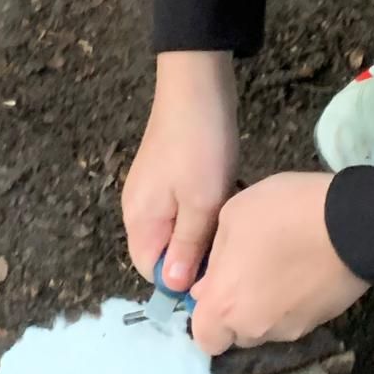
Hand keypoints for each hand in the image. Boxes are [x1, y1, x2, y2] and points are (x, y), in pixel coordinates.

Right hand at [121, 51, 237, 291]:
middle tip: (231, 246)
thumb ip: (188, 248)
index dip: (182, 279)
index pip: (151, 271)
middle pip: (165, 250)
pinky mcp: (170, 174)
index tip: (217, 272)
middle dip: (196, 255)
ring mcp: (154, 189)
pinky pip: (185, 207)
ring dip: (206, 230)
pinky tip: (229, 199)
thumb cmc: (201, 147)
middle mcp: (139, 208)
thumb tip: (172, 288)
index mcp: (139, 220)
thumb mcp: (202, 204)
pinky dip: (206, 208)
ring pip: (179, 228)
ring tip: (234, 222)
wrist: (198, 85)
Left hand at [189, 172, 367, 355]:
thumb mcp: (233, 215)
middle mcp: (257, 327)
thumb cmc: (283, 213)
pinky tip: (302, 269)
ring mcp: (292, 328)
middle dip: (236, 311)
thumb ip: (214, 257)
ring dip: (265, 307)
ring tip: (279, 266)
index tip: (216, 287)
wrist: (355, 223)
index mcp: (226, 305)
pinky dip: (292, 302)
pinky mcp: (321, 322)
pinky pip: (294, 318)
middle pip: (237, 334)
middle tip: (248, 271)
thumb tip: (208, 286)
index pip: (204, 338)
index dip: (207, 317)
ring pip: (266, 327)